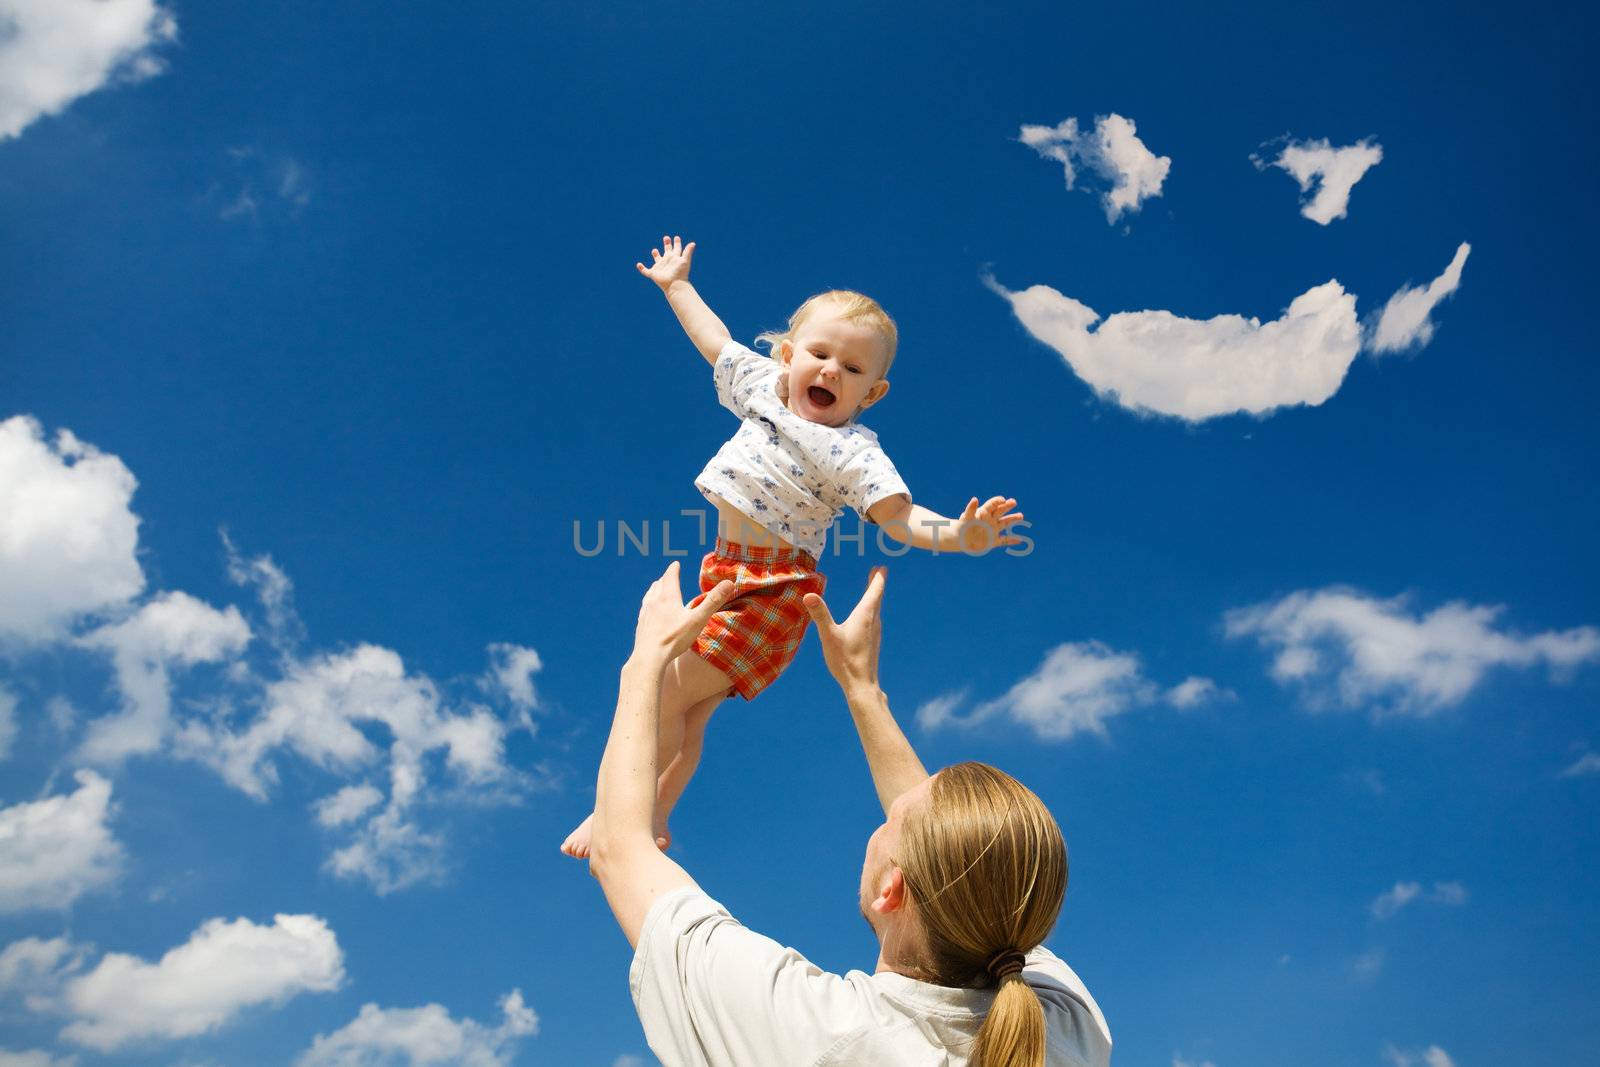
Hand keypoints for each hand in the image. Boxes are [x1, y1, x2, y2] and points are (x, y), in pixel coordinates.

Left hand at [631, 561, 734, 665]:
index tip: (676, 564)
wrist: (649, 657)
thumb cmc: (675, 639)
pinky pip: (644, 608)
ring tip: (658, 587)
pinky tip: (648, 609)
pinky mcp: (640, 625)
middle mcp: (654, 601)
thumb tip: (729, 583)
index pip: (670, 576)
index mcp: (668, 597)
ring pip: (649, 595)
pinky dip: (648, 603)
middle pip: (659, 584)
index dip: (673, 569)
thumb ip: (713, 601)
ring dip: (655, 589)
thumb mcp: (698, 620)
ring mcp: (645, 613)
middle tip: (669, 575)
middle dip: (666, 578)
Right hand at [635, 234, 694, 291]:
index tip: (676, 237)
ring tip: (654, 250)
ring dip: (655, 255)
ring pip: (657, 260)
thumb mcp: (685, 260)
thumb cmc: (681, 273)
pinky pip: (645, 271)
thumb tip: (693, 243)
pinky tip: (638, 264)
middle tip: (666, 237)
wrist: (675, 285)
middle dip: (666, 244)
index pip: (676, 248)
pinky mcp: (653, 274)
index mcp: (674, 258)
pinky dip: (641, 268)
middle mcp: (667, 261)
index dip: (676, 243)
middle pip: (667, 251)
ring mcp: (660, 267)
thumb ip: (688, 251)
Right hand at [802, 567, 885, 695]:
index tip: (882, 567)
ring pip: (876, 610)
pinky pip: (873, 620)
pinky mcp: (872, 643)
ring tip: (873, 591)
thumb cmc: (845, 660)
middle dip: (876, 584)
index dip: (878, 579)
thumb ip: (820, 615)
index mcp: (864, 616)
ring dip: (874, 597)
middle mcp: (873, 623)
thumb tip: (809, 595)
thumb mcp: (828, 636)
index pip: (874, 592)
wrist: (861, 684)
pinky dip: (871, 611)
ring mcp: (874, 633)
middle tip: (879, 571)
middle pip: (877, 599)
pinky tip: (866, 619)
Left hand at [957, 495, 1024, 553]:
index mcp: (984, 513)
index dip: (998, 501)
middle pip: (1001, 511)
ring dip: (1013, 519)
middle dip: (1007, 506)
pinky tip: (1019, 540)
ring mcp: (992, 530)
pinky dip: (1011, 540)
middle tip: (1013, 502)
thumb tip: (975, 499)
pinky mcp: (993, 541)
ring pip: (1005, 523)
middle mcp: (990, 520)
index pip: (993, 504)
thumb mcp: (966, 518)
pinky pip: (1004, 540)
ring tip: (1021, 515)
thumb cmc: (961, 527)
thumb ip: (971, 509)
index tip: (1003, 500)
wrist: (958, 540)